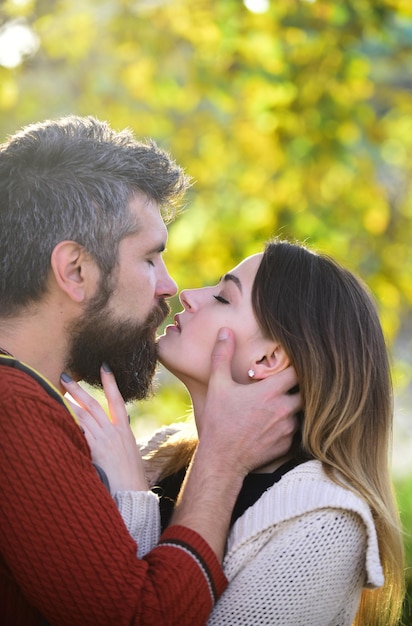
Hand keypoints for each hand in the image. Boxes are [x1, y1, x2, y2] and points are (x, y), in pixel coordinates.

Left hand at [61, 366, 147, 492]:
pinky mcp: (95, 451)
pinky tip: (59, 417)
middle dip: (78, 388)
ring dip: (69, 403)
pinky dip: (70, 424)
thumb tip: (107, 432)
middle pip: (92, 404)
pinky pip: (79, 433)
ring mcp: (103, 440)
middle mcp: (113, 431)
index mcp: (124, 430)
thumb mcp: (129, 452)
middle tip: (66, 375)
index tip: (104, 366)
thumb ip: (118, 439)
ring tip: (57, 393)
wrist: (133, 493)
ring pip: (82, 416)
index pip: (117, 399)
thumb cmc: (132, 476)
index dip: (110, 382)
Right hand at [198, 327, 300, 475]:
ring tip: (285, 400)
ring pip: (303, 410)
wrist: (222, 460)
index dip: (296, 365)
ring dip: (296, 404)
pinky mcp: (288, 444)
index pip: (297, 370)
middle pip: (306, 390)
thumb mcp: (217, 385)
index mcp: (269, 391)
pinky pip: (298, 429)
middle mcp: (284, 408)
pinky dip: (292, 423)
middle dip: (300, 386)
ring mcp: (288, 428)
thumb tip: (226, 331)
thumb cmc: (219, 421)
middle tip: (291, 381)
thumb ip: (223, 356)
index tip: (290, 362)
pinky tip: (280, 421)